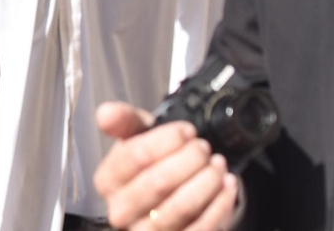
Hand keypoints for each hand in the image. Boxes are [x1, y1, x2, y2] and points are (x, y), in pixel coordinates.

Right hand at [93, 102, 239, 229]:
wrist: (166, 198)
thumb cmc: (150, 164)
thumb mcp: (136, 137)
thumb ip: (122, 120)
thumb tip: (106, 113)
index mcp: (107, 180)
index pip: (136, 156)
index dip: (168, 139)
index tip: (186, 131)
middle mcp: (121, 210)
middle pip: (159, 182)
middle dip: (190, 159)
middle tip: (203, 148)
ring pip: (182, 206)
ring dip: (207, 181)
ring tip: (217, 165)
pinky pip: (202, 227)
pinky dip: (220, 203)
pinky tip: (226, 185)